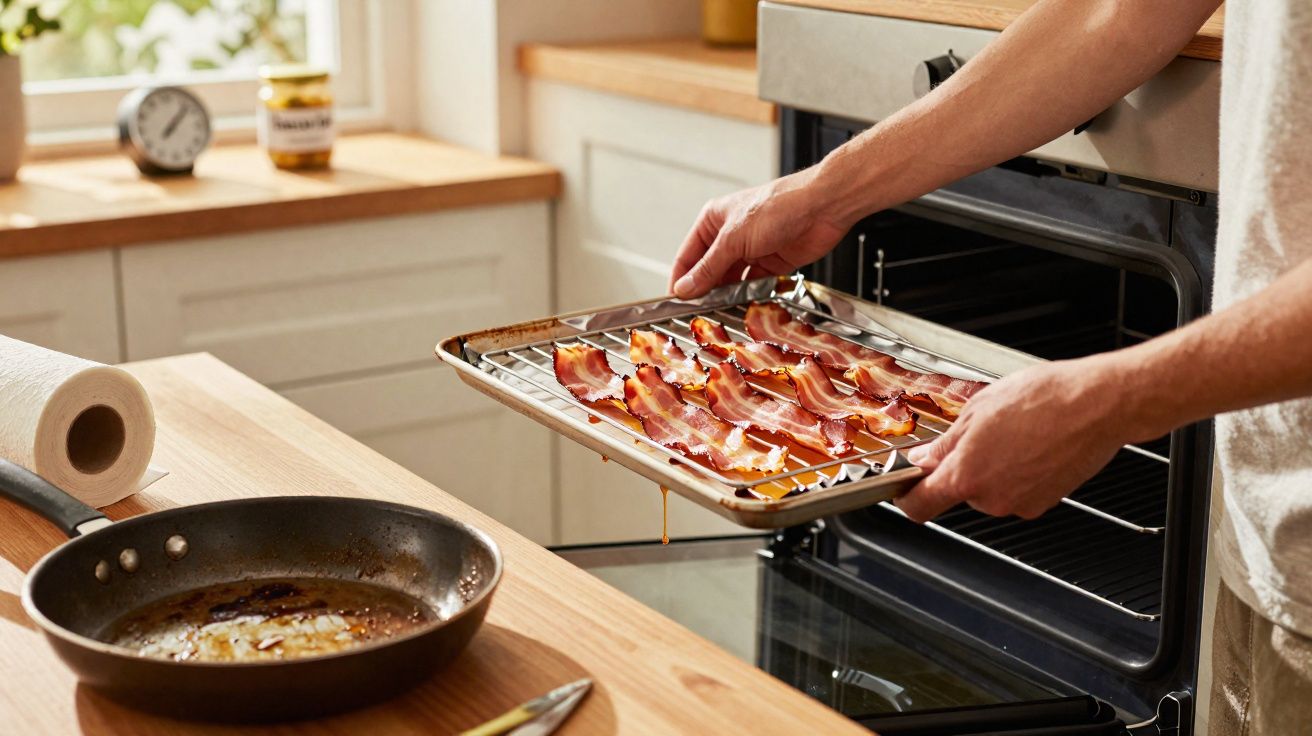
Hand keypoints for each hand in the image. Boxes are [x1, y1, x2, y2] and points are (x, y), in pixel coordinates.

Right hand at [669, 170, 848, 298]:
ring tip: (719, 312)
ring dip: (725, 296)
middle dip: (703, 291)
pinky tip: (743, 306)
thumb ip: (709, 268)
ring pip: (730, 281)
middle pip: (708, 271)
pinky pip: (752, 286)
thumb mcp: (734, 239)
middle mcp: (730, 236)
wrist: (822, 207)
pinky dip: (747, 297)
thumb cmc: (778, 206)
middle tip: (697, 313)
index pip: (688, 256)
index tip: (674, 303)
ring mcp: (751, 250)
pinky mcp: (771, 263)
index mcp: (714, 221)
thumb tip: (685, 287)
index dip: (680, 280)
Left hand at [895, 357, 1132, 521]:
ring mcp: (1020, 504)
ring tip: (1013, 434)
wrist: (1097, 405)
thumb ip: (946, 443)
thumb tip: (924, 459)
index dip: (907, 497)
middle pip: (958, 492)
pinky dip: (1017, 473)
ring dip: (992, 468)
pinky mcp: (1044, 503)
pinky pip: (1016, 491)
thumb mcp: (978, 410)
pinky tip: (1031, 445)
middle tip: (980, 434)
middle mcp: (991, 498)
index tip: (903, 488)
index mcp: (966, 475)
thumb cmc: (1043, 399)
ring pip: (989, 490)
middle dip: (962, 467)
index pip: (920, 505)